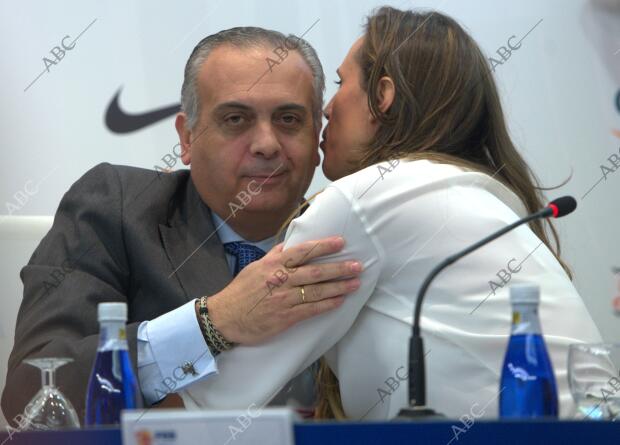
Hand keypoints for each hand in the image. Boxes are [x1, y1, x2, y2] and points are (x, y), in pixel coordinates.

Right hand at [205, 236, 361, 344]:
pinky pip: (311, 310)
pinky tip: (340, 301)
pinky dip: (327, 305)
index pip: (303, 251)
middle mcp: (281, 279)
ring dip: (339, 287)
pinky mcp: (286, 317)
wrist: (224, 318)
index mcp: (273, 264)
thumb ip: (274, 256)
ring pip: (317, 291)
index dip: (323, 246)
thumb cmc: (240, 292)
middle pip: (315, 272)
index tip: (340, 242)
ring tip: (355, 283)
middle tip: (357, 265)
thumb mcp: (255, 267)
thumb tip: (289, 246)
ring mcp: (284, 299)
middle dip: (339, 268)